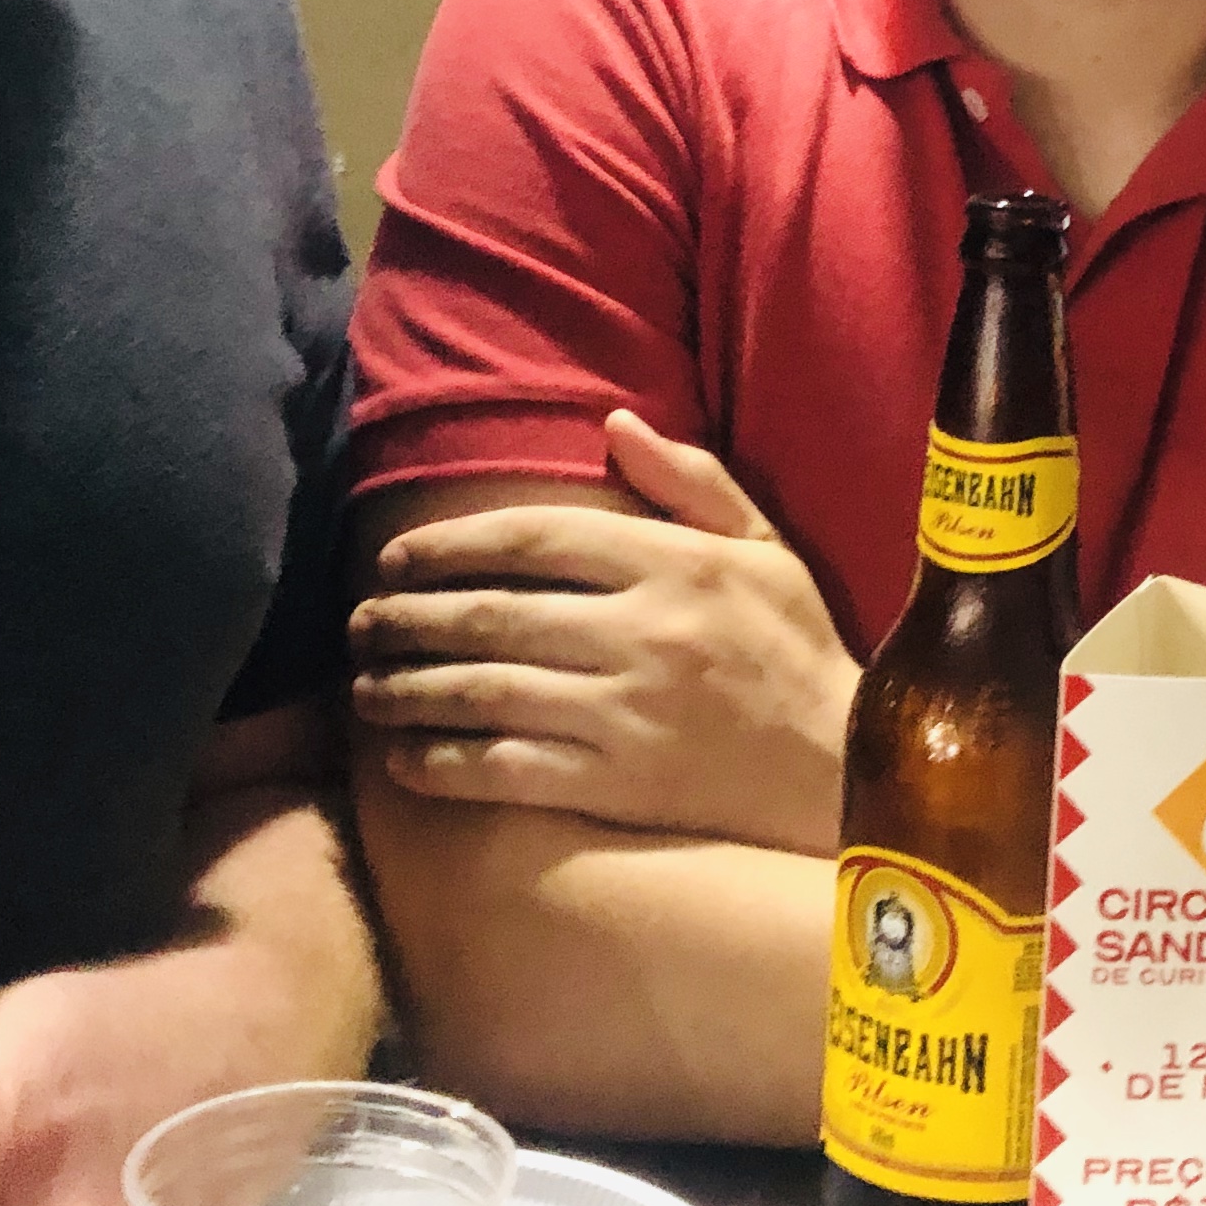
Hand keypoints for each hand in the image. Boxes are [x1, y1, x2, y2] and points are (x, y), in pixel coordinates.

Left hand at [349, 412, 858, 851]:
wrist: (846, 771)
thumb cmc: (796, 650)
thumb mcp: (763, 549)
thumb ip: (688, 481)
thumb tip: (613, 421)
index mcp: (674, 564)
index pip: (533, 537)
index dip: (449, 544)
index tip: (394, 556)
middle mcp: (643, 632)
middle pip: (491, 614)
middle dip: (407, 617)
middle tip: (358, 621)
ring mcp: (626, 713)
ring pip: (484, 693)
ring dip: (407, 689)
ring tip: (365, 688)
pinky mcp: (619, 785)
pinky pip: (508, 770)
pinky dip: (444, 764)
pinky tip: (404, 762)